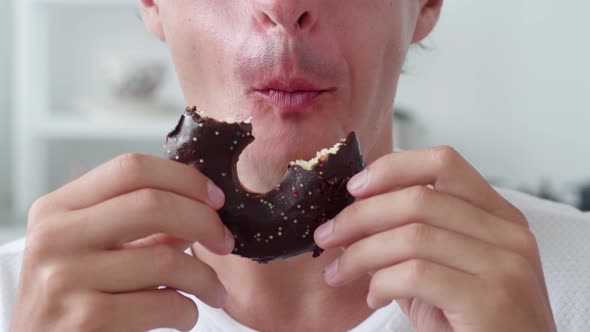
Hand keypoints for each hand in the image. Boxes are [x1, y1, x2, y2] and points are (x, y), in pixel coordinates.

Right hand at [11, 154, 233, 331]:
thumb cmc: (75, 298)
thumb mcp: (92, 249)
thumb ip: (138, 225)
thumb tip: (202, 206)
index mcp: (57, 208)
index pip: (131, 168)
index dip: (184, 178)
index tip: (215, 199)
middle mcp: (54, 237)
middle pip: (152, 204)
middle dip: (205, 221)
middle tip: (224, 242)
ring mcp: (64, 278)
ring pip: (166, 259)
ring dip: (205, 278)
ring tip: (214, 291)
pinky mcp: (84, 320)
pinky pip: (164, 304)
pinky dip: (188, 311)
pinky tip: (185, 316)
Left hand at [315, 146, 556, 331]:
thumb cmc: (473, 323)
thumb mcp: (443, 272)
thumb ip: (410, 241)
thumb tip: (354, 216)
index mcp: (498, 217)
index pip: (442, 163)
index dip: (392, 168)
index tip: (354, 187)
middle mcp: (508, 234)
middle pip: (418, 198)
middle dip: (359, 216)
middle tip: (328, 236)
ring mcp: (505, 265)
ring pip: (412, 236)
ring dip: (360, 253)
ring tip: (339, 272)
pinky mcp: (490, 299)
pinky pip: (415, 274)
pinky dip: (381, 283)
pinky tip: (373, 297)